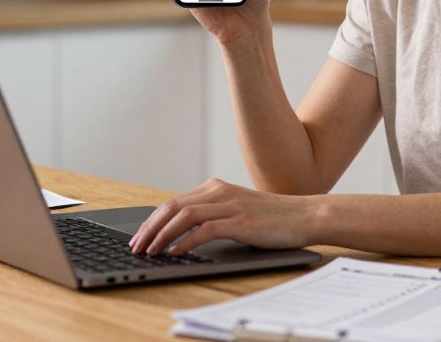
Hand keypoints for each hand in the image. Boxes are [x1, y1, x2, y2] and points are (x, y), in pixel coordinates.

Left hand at [128, 178, 315, 255]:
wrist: (304, 215)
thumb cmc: (272, 218)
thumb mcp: (237, 210)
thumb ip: (214, 214)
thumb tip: (183, 233)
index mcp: (216, 188)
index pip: (174, 202)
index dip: (153, 220)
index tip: (140, 237)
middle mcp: (219, 192)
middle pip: (172, 207)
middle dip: (150, 228)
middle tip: (136, 246)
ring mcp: (230, 205)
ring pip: (184, 216)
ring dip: (162, 235)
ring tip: (150, 251)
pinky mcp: (240, 221)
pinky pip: (204, 230)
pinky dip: (185, 241)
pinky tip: (175, 252)